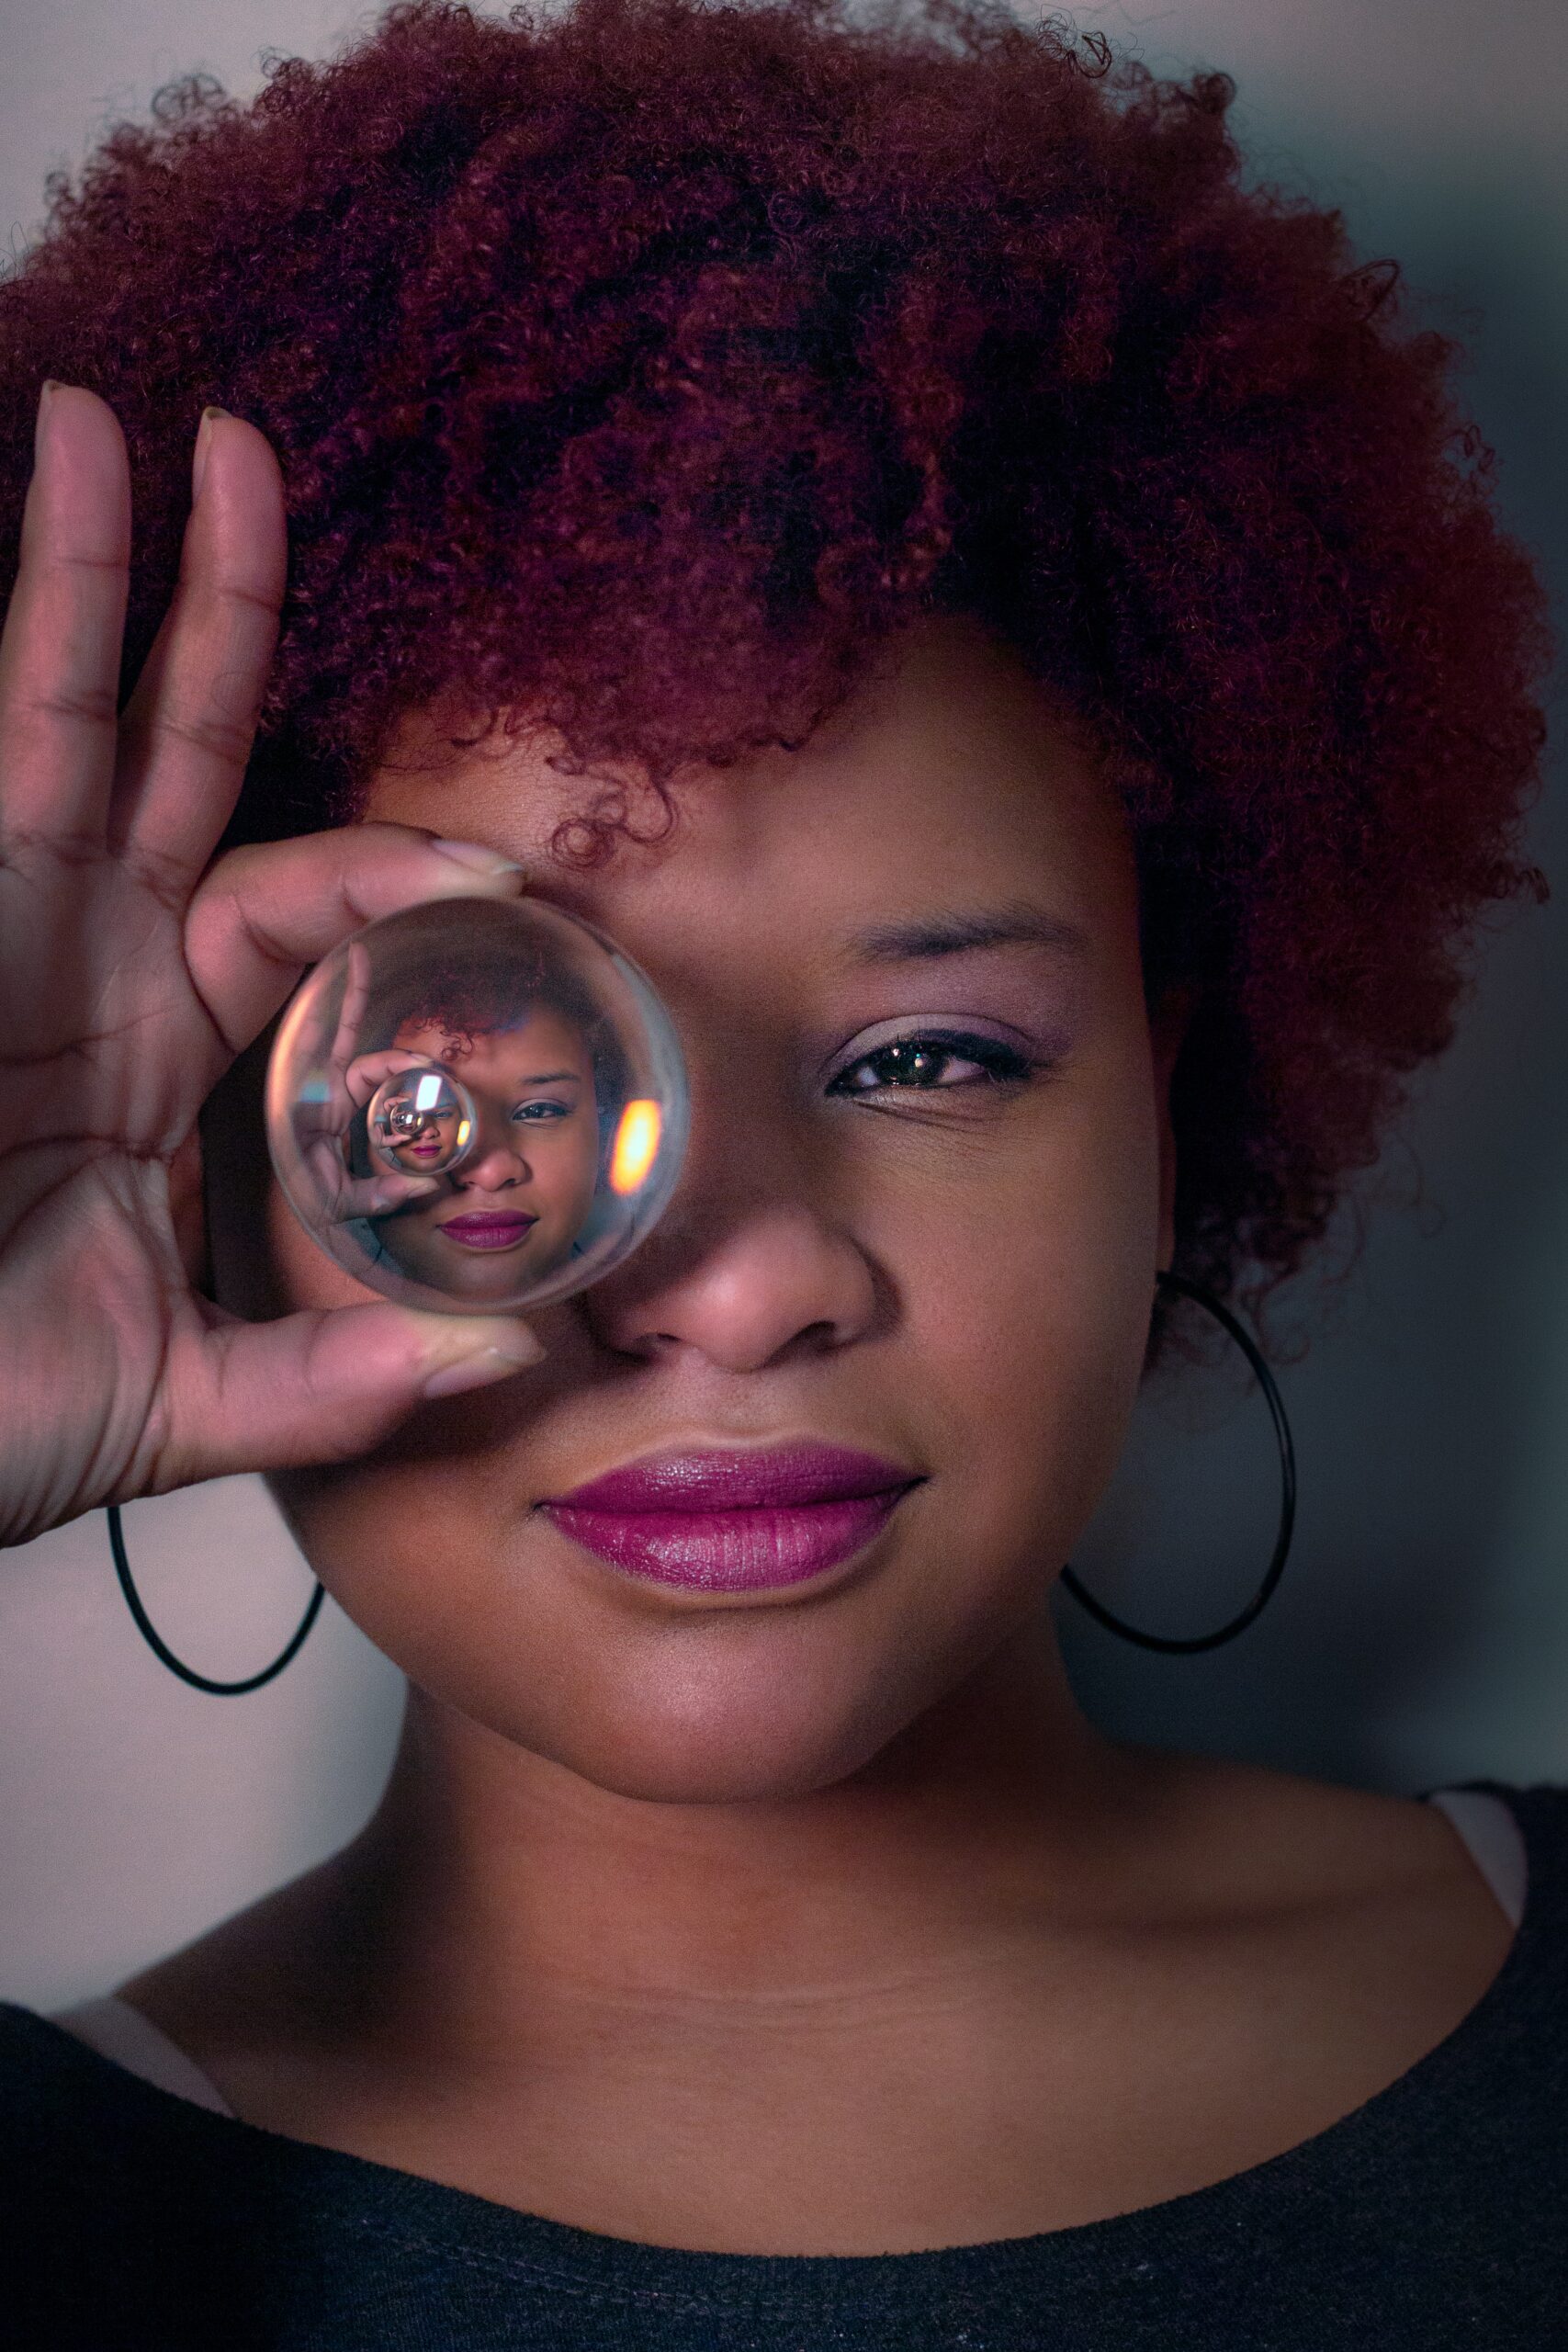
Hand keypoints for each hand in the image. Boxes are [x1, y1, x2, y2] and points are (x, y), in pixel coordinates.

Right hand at [0, 385, 541, 1549]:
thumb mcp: (180, 1398)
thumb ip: (331, 1376)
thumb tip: (503, 1354)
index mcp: (158, 1044)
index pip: (295, 908)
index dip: (391, 880)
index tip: (505, 886)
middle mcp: (84, 959)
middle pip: (177, 754)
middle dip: (221, 613)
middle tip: (247, 458)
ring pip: (54, 717)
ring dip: (83, 575)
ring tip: (109, 427)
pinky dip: (13, 648)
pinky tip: (21, 510)